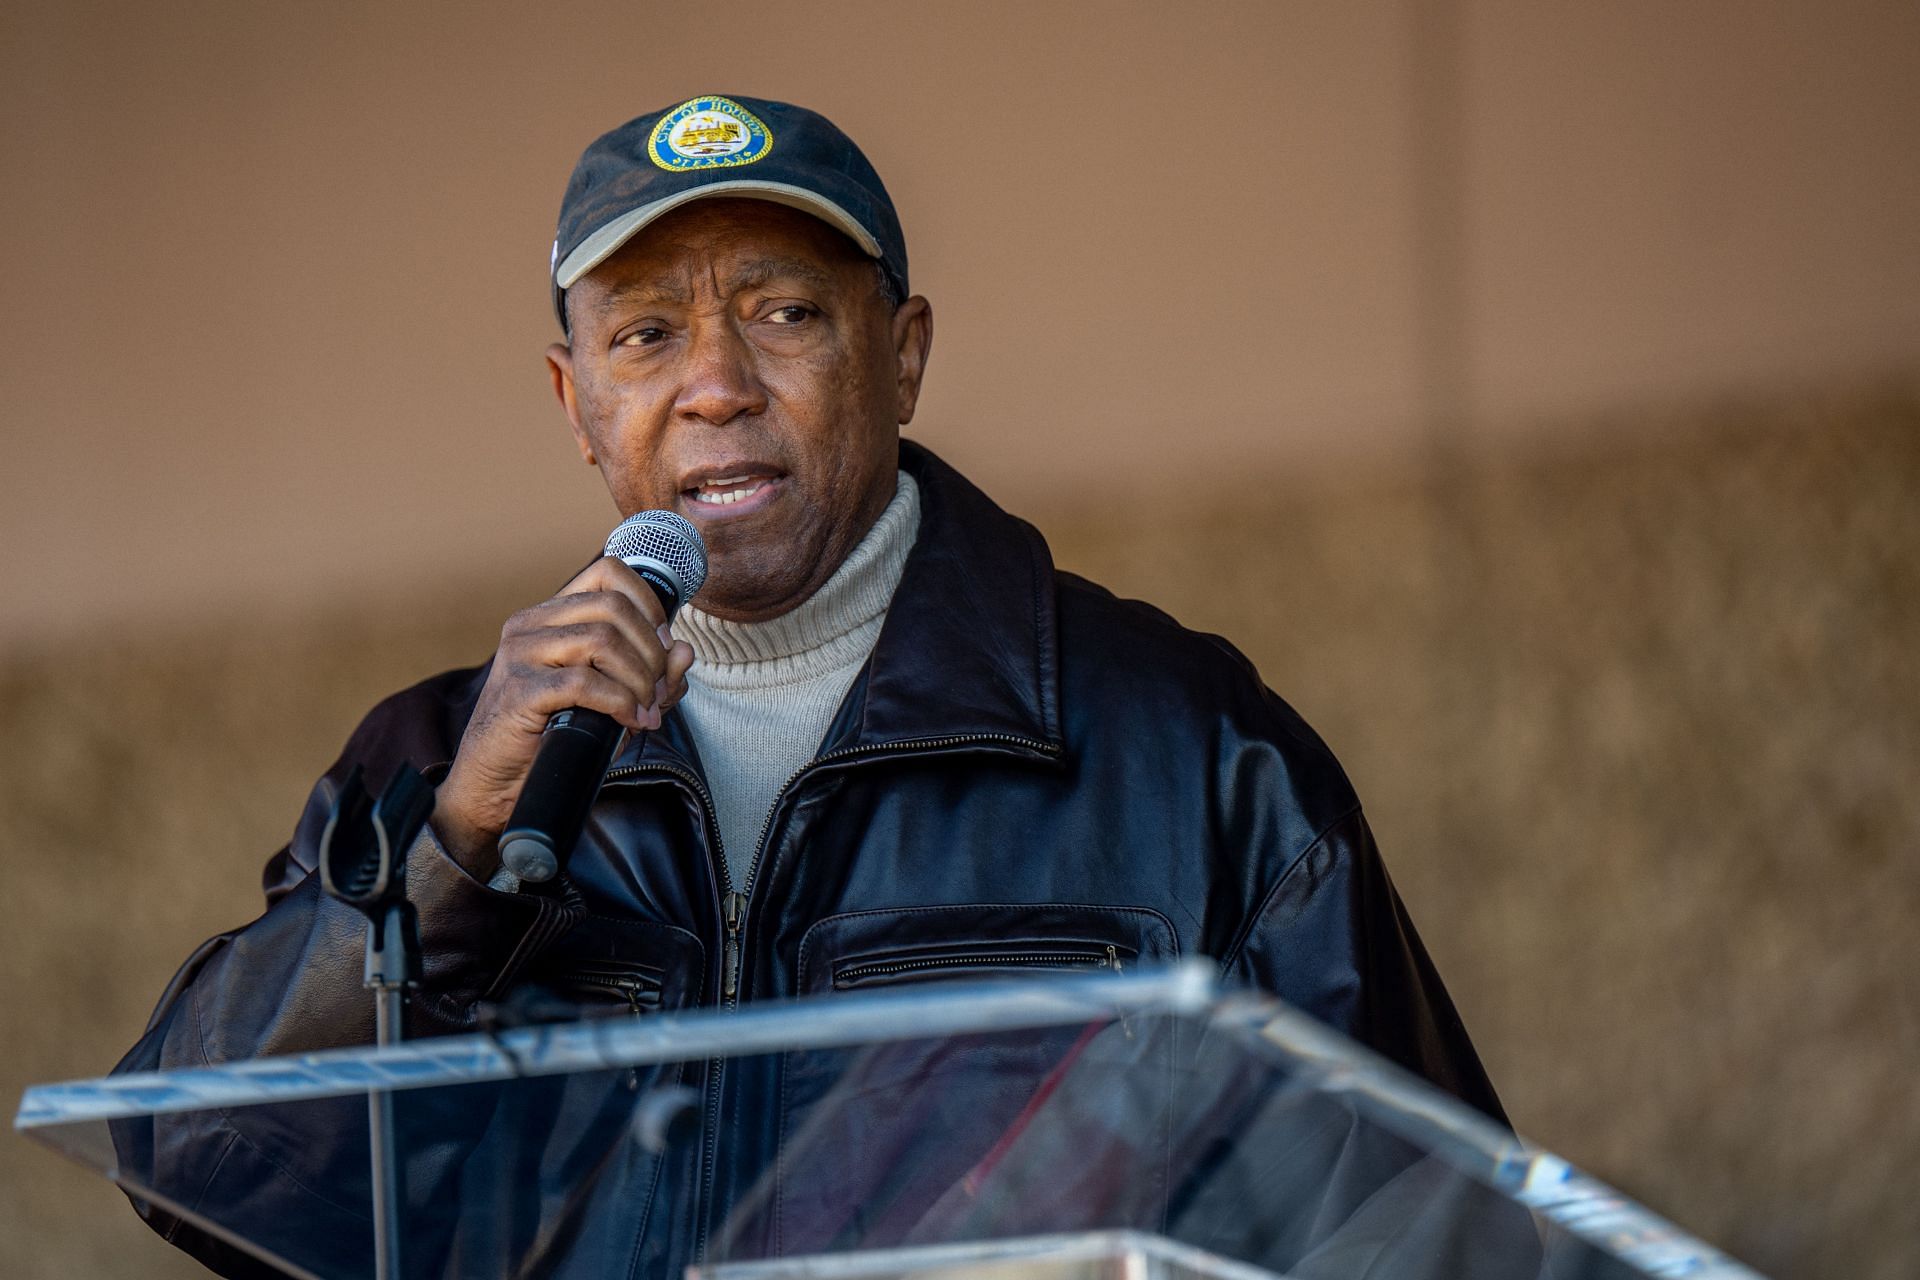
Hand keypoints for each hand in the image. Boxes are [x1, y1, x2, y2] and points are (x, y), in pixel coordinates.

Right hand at [433, 557, 695, 874]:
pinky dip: (620, 702)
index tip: (663, 646)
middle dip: (651, 651)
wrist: (497, 784)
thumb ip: (652, 675)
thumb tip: (684, 650)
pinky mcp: (519, 690)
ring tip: (644, 711)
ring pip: (604, 640)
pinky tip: (627, 721)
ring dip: (639, 680)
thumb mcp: (615, 700)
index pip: (608, 572)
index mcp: (550, 616)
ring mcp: (520, 655)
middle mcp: (530, 625)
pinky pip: (586, 682)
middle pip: (614, 607)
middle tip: (657, 691)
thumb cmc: (555, 738)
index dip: (648, 604)